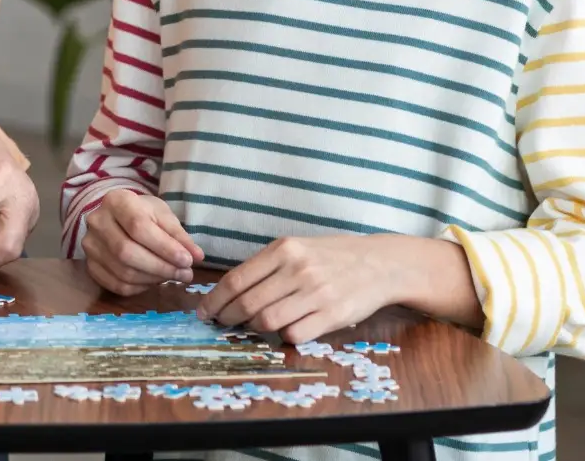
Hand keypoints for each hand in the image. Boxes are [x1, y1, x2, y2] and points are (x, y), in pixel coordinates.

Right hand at [81, 189, 204, 295]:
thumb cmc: (144, 214)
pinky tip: (154, 281)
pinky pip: (117, 285)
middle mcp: (96, 221)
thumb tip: (197, 256)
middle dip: (161, 267)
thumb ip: (179, 235)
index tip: (188, 260)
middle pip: (127, 252)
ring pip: (123, 272)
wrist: (118, 218)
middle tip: (185, 273)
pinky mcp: (90, 265)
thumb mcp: (163, 215)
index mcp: (115, 201)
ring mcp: (90, 245)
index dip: (164, 247)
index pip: (138, 227)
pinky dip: (140, 288)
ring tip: (173, 276)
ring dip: (154, 279)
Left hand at [200, 234, 481, 342]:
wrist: (379, 263)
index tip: (204, 311)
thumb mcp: (296, 248)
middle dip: (228, 318)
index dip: (215, 300)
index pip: (236, 280)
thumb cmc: (330, 257)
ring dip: (254, 328)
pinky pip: (295, 334)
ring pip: (268, 321)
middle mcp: (298, 270)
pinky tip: (284, 330)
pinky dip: (283, 336)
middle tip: (221, 324)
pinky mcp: (333, 314)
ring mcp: (316, 293)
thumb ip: (266, 267)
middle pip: (248, 303)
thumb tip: (228, 292)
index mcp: (283, 249)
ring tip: (252, 326)